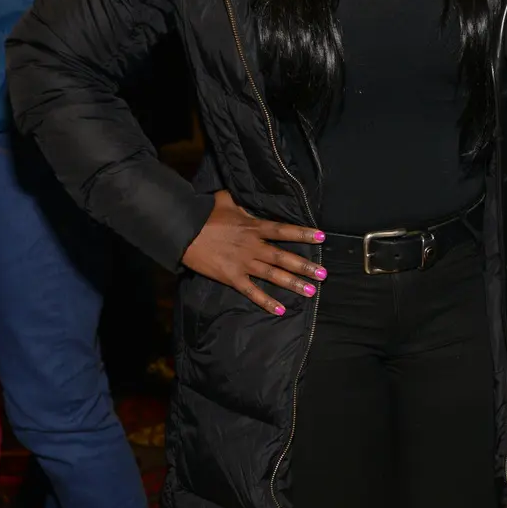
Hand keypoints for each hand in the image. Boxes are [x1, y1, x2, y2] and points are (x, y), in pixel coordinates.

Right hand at [181, 189, 326, 316]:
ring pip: (273, 275)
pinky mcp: (231, 277)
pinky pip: (252, 291)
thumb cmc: (203, 214)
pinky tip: (280, 310)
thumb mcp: (225, 200)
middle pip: (283, 257)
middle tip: (324, 274)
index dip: (302, 233)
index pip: (283, 230)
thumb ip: (241, 203)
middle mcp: (252, 246)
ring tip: (311, 291)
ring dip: (293, 283)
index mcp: (253, 226)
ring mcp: (243, 263)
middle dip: (305, 266)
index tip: (321, 237)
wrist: (182, 230)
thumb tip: (247, 197)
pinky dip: (266, 301)